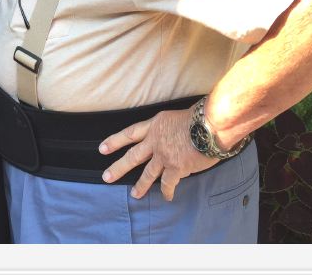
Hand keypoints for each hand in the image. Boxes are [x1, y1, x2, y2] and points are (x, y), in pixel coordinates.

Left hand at [99, 107, 216, 200]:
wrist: (209, 126)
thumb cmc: (200, 116)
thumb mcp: (178, 115)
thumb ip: (170, 126)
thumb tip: (175, 132)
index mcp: (155, 125)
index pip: (130, 133)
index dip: (115, 141)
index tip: (102, 148)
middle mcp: (155, 141)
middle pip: (132, 156)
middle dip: (118, 168)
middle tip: (107, 177)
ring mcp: (163, 156)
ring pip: (148, 174)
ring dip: (140, 186)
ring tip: (134, 195)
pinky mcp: (176, 168)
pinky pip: (168, 183)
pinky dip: (167, 191)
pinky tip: (167, 197)